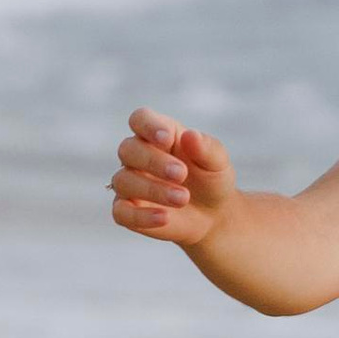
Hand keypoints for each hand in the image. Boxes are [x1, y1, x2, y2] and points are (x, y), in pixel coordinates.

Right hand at [111, 106, 236, 248]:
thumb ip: (206, 148)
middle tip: (182, 174)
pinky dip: (140, 216)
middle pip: (128, 149)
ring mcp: (129, 183)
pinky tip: (164, 218)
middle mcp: (137, 156)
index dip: (148, 126)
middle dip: (153, 161)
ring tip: (182, 199)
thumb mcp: (217, 162)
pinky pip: (121, 212)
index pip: (140, 119)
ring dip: (152, 189)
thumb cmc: (211, 179)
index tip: (167, 138)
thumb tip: (190, 135)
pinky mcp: (127, 211)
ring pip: (123, 180)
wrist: (213, 215)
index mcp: (157, 135)